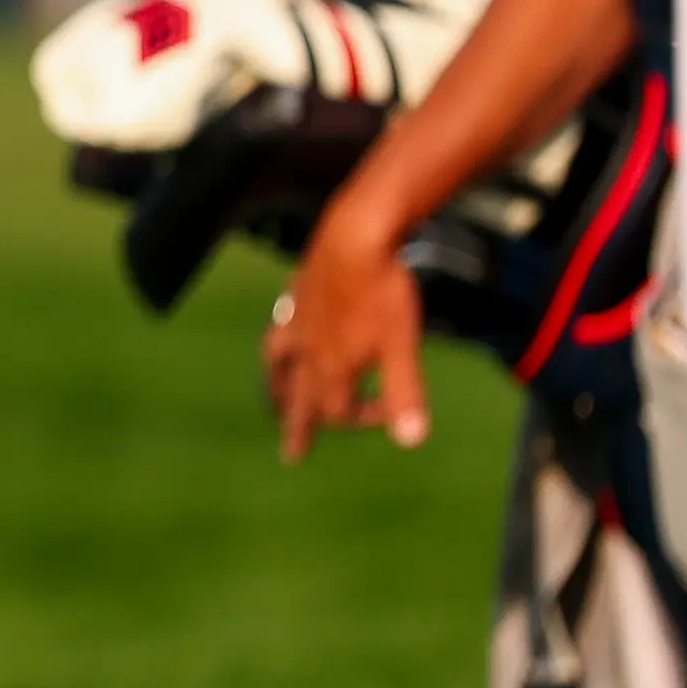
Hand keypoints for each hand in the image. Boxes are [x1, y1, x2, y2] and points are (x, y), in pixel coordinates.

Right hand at [263, 210, 430, 459]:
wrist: (355, 234)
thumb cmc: (381, 290)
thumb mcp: (400, 345)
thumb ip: (404, 393)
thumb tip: (412, 440)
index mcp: (330, 367)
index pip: (337, 411)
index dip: (364, 418)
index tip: (391, 409)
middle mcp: (307, 350)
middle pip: (298, 399)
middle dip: (297, 428)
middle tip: (292, 453)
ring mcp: (298, 322)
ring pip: (279, 364)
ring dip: (278, 388)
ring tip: (274, 400)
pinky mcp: (297, 295)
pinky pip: (282, 326)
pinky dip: (282, 340)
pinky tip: (288, 332)